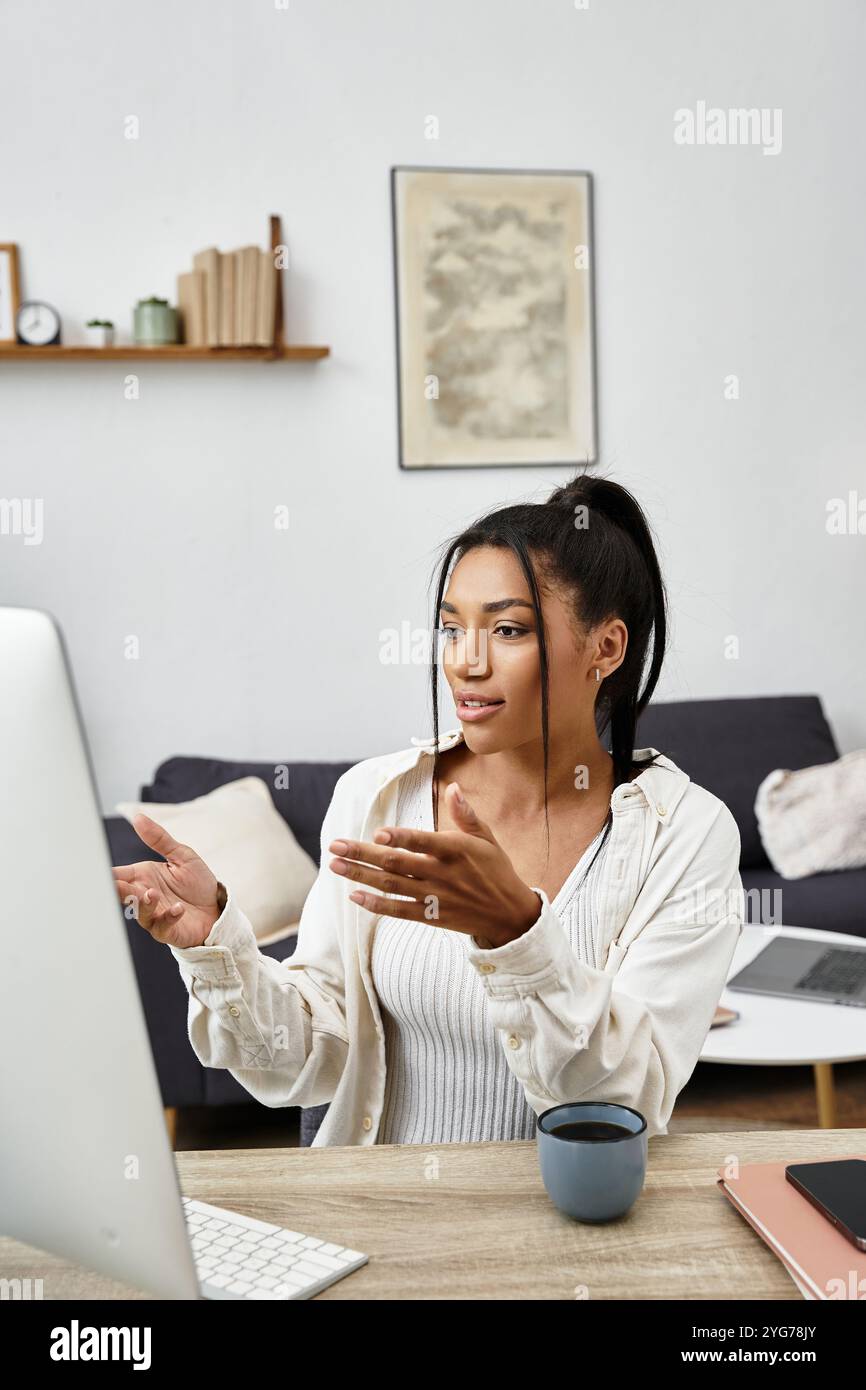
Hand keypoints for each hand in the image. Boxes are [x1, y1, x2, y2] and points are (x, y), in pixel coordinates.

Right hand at [112, 813, 221, 947]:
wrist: (217, 909)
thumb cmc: (196, 884)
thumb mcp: (182, 856)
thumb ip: (159, 839)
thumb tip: (138, 817)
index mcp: (143, 877)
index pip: (118, 875)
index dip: (106, 874)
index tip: (96, 870)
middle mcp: (145, 896)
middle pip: (124, 894)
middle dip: (117, 889)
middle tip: (115, 884)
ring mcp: (155, 914)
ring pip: (141, 912)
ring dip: (145, 903)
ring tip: (152, 893)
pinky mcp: (168, 930)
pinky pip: (163, 926)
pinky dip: (169, 917)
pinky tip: (177, 908)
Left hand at [327, 782, 540, 947]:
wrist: (509, 914)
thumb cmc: (496, 870)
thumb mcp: (487, 838)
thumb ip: (465, 814)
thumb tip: (452, 787)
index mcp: (456, 850)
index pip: (422, 841)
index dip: (400, 838)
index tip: (377, 833)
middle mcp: (442, 874)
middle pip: (396, 863)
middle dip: (363, 854)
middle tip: (335, 846)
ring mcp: (434, 897)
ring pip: (391, 885)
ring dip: (361, 876)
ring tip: (335, 866)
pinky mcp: (430, 916)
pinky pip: (398, 911)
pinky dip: (376, 904)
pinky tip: (355, 895)